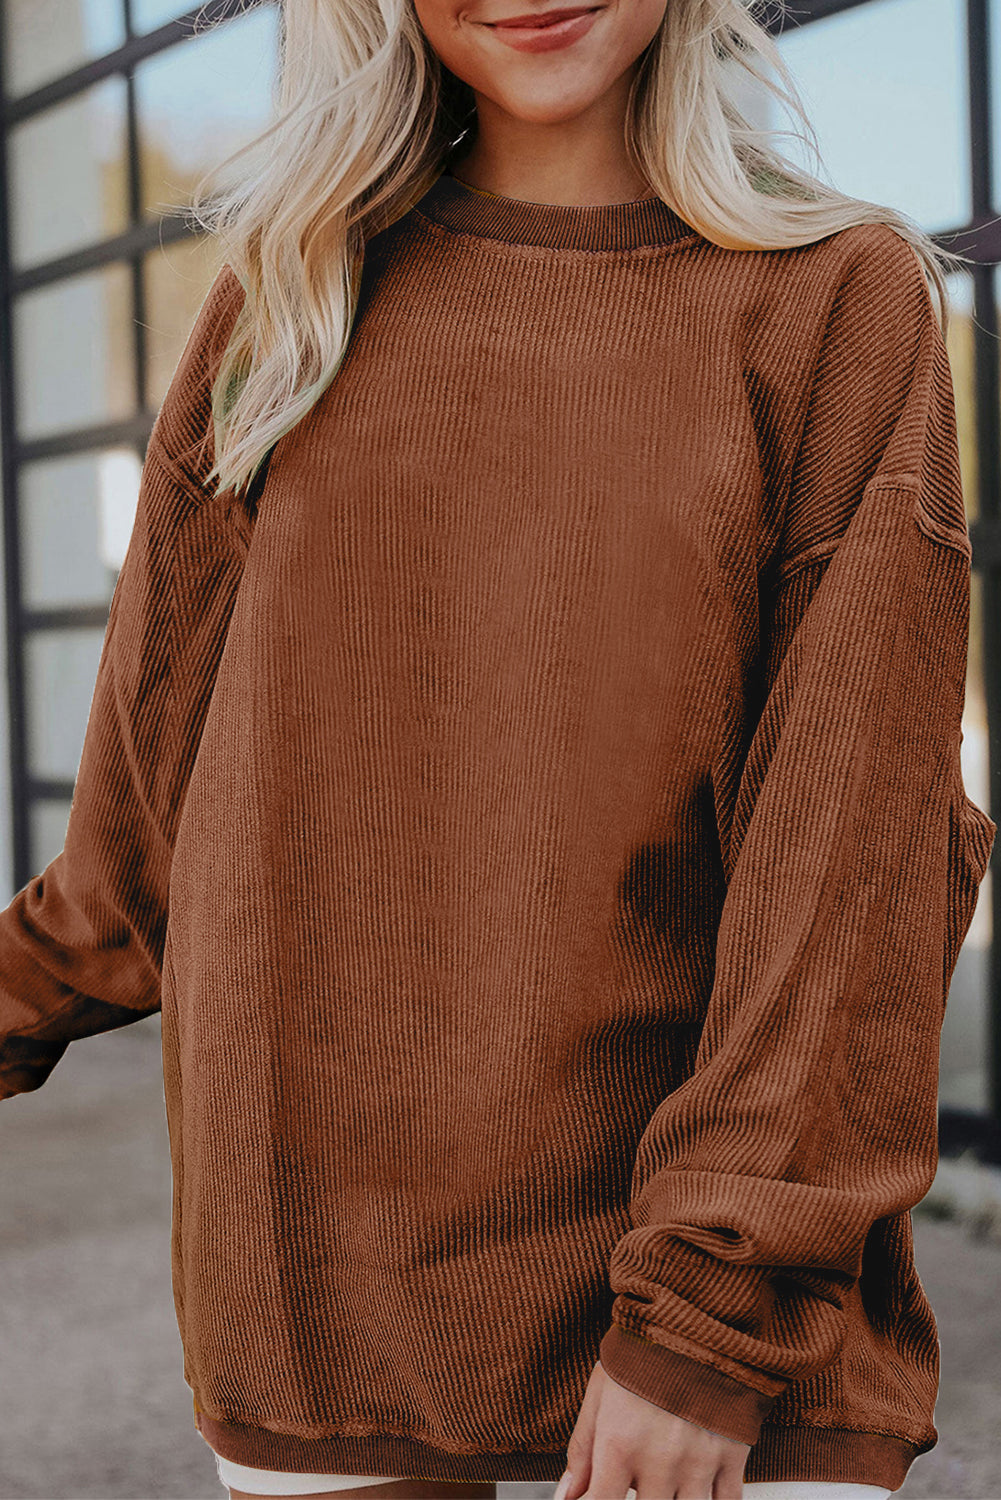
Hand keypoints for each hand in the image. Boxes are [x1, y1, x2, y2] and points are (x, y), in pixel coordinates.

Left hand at [557, 1358, 750, 1499]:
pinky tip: (697, 1490)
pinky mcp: (732, 1455)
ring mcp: (699, 1461)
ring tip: (665, 1481)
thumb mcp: (600, 1394)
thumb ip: (582, 1450)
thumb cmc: (642, 1353)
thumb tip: (565, 1496)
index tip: (594, 1497)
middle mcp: (660, 1459)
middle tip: (635, 1480)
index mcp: (620, 1443)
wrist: (694, 1318)